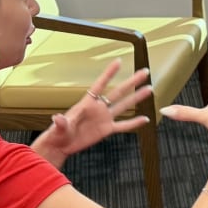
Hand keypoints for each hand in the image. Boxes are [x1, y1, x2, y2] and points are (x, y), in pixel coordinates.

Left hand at [32, 60, 152, 165]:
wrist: (62, 145)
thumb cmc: (58, 133)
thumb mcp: (59, 127)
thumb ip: (61, 123)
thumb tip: (58, 118)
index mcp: (87, 103)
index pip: (100, 85)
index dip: (109, 73)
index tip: (119, 61)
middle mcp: (99, 108)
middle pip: (118, 92)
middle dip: (131, 82)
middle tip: (144, 72)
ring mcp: (104, 118)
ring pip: (124, 106)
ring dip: (136, 98)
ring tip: (149, 89)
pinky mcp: (107, 129)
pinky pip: (123, 125)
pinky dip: (134, 123)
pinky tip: (145, 119)